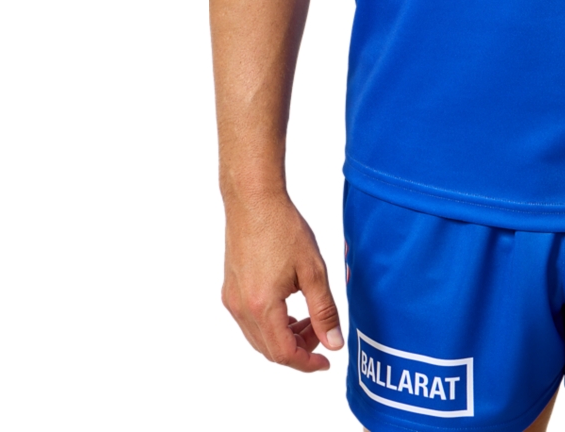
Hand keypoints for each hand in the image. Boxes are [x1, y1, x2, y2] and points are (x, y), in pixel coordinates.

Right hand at [221, 194, 343, 371]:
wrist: (254, 201)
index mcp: (262, 306)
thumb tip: (333, 342)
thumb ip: (324, 310)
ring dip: (285, 337)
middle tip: (323, 333)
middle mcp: (241, 308)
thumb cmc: (283, 229)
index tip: (326, 361)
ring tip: (310, 319)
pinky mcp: (230, 290)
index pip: (283, 353)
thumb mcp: (313, 271)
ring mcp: (232, 300)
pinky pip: (250, 322)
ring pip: (259, 338)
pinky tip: (290, 307)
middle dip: (299, 349)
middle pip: (269, 349)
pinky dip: (272, 325)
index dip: (307, 363)